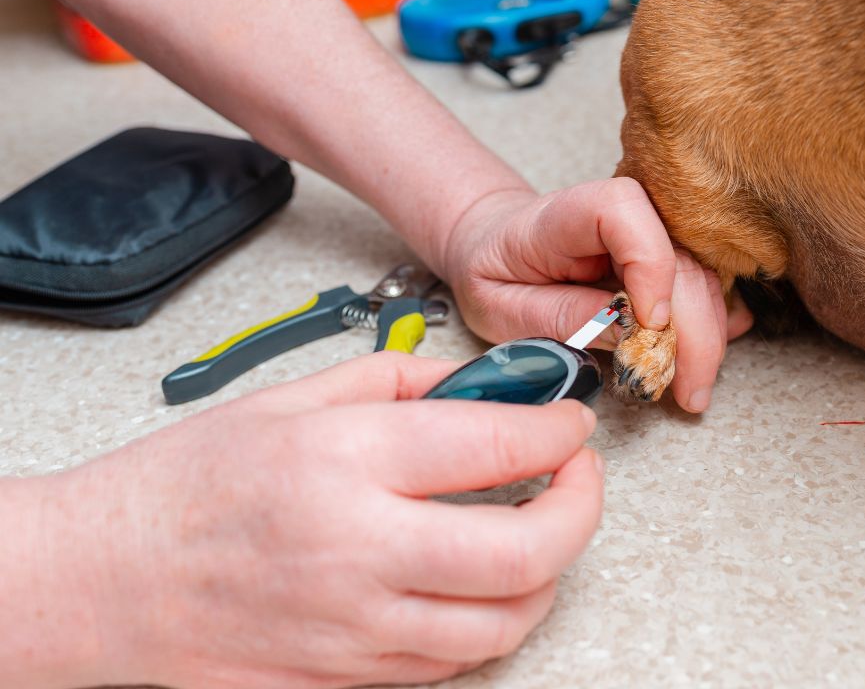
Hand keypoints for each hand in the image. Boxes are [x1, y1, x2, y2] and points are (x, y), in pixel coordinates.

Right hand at [4, 352, 602, 688]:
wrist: (106, 578)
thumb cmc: (186, 484)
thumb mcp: (291, 398)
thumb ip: (398, 383)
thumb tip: (481, 386)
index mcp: (344, 461)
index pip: (498, 447)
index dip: (559, 431)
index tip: (570, 424)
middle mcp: (357, 550)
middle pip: (527, 551)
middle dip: (581, 508)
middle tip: (577, 478)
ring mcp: (355, 628)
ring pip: (506, 621)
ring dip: (547, 573)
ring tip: (538, 531)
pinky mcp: (347, 678)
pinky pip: (455, 661)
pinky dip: (491, 617)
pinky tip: (480, 579)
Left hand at [441, 178, 752, 412]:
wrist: (495, 249)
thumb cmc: (494, 275)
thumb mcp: (501, 308)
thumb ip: (560, 316)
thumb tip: (628, 332)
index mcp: (565, 214)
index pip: (623, 211)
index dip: (649, 263)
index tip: (651, 325)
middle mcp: (619, 214)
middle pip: (678, 255)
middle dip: (693, 328)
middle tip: (688, 391)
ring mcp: (649, 233)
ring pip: (700, 276)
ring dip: (706, 337)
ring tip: (691, 392)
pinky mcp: (664, 257)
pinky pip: (701, 286)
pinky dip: (708, 326)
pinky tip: (703, 360)